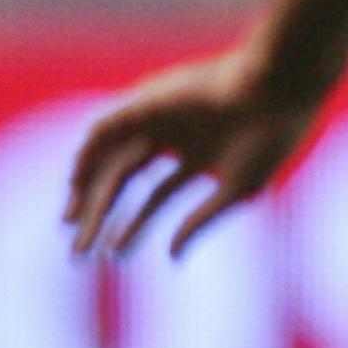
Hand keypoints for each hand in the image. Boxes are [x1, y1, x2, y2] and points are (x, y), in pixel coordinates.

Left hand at [65, 40, 322, 259]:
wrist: (277, 91)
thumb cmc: (269, 141)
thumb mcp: (237, 192)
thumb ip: (200, 222)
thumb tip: (171, 257)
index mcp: (199, 160)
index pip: (155, 199)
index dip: (134, 228)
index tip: (113, 256)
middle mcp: (173, 141)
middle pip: (125, 182)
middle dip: (101, 217)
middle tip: (79, 252)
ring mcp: (158, 121)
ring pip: (111, 160)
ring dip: (86, 191)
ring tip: (70, 223)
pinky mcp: (147, 104)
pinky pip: (105, 130)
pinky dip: (88, 155)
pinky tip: (75, 182)